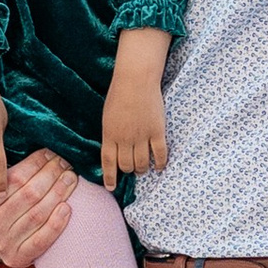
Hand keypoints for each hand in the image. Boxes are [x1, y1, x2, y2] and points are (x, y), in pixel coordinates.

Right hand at [0, 147, 75, 267]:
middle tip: (65, 162)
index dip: (35, 164)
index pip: (14, 179)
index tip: (50, 153)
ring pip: (38, 214)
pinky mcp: (17, 257)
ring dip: (59, 194)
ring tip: (71, 178)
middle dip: (51, 175)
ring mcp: (3, 242)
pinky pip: (41, 241)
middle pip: (29, 195)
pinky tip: (67, 208)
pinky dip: (56, 224)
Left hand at [101, 74, 167, 189]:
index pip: (108, 162)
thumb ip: (110, 134)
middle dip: (128, 170)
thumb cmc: (119, 95)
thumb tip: (113, 151)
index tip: (111, 187)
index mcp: (109, 134)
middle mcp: (125, 139)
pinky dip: (160, 163)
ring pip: (142, 163)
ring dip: (142, 169)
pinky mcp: (157, 132)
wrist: (136, 80)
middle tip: (131, 169)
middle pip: (126, 165)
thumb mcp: (107, 116)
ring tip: (143, 168)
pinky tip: (159, 167)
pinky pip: (159, 154)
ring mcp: (142, 136)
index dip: (110, 177)